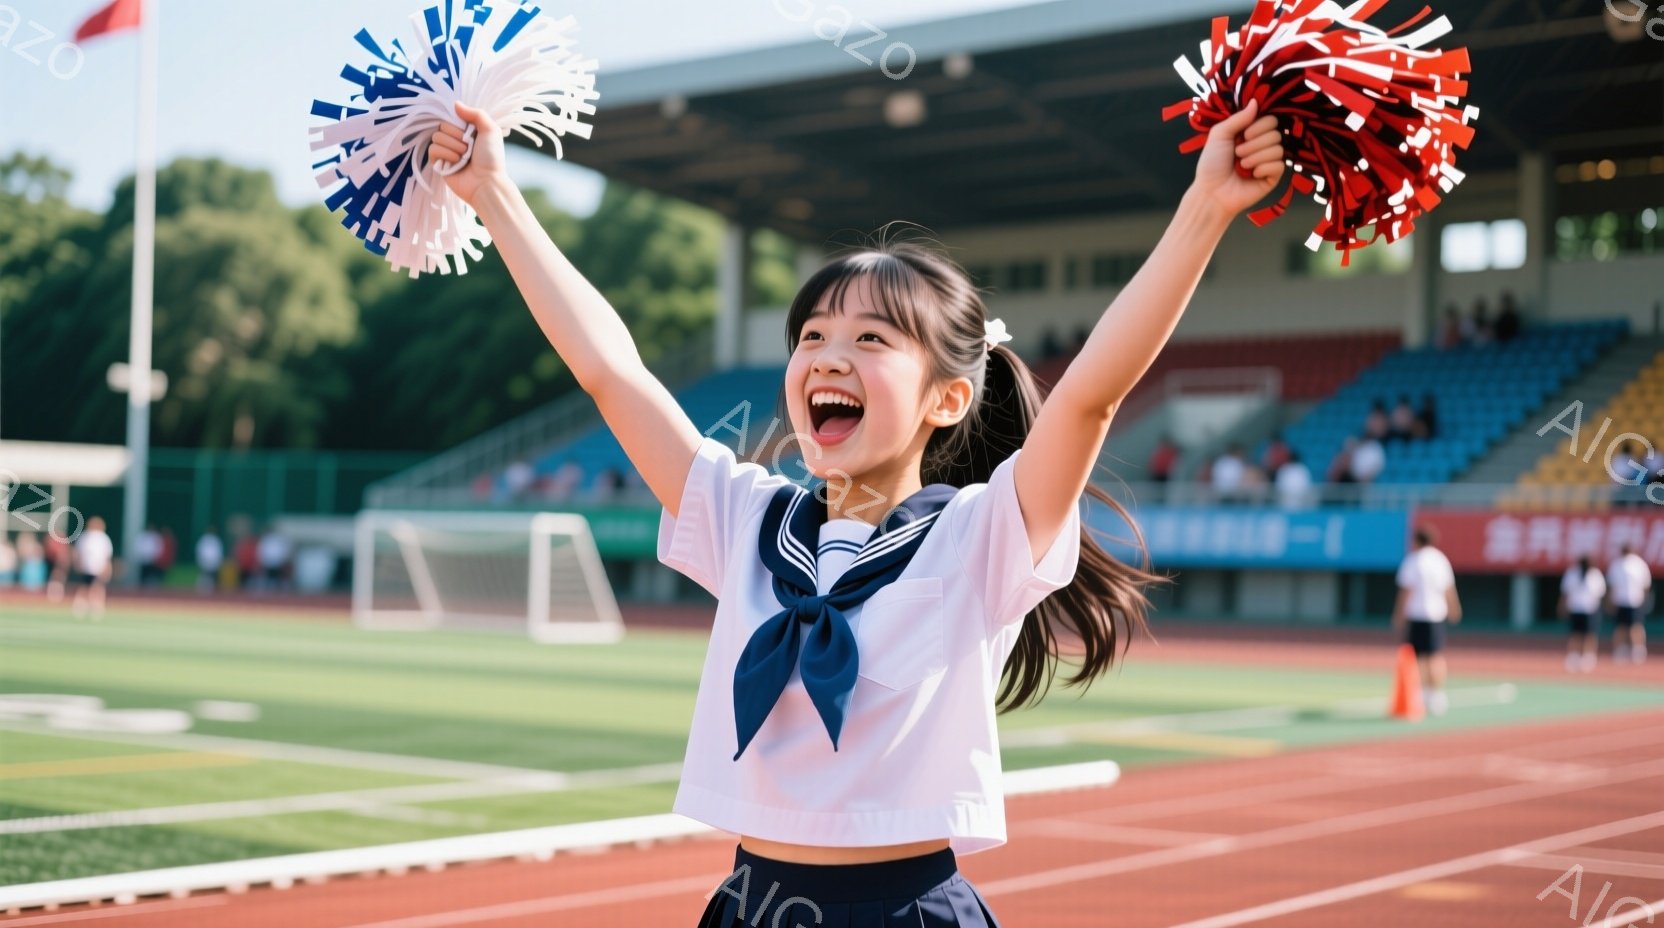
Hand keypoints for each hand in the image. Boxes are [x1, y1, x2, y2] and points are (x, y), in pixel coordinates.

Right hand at [428, 101, 509, 209]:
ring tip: (464, 157)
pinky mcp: (439, 164)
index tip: (468, 130)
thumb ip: (476, 114)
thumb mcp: (490, 130)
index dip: (458, 122)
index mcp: (467, 131)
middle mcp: (456, 140)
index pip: (452, 116)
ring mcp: (447, 151)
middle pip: (442, 125)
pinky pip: (432, 150)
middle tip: (469, 147)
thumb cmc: (492, 158)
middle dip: (456, 136)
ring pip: (436, 137)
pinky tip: (456, 163)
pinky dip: (445, 154)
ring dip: (452, 146)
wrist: (487, 183)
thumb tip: (455, 104)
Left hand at [1191, 99, 1285, 216]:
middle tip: (1238, 153)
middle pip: (1276, 133)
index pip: (1270, 120)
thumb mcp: (1220, 135)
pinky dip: (1263, 168)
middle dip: (1254, 143)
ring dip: (1256, 157)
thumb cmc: (1212, 163)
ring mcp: (1269, 161)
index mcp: (1252, 133)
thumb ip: (1238, 118)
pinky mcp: (1273, 177)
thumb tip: (1256, 102)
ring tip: (1242, 166)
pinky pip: (1279, 165)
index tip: (1244, 134)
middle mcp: (1262, 145)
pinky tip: (1252, 175)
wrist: (1211, 192)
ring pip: (1278, 149)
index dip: (1259, 126)